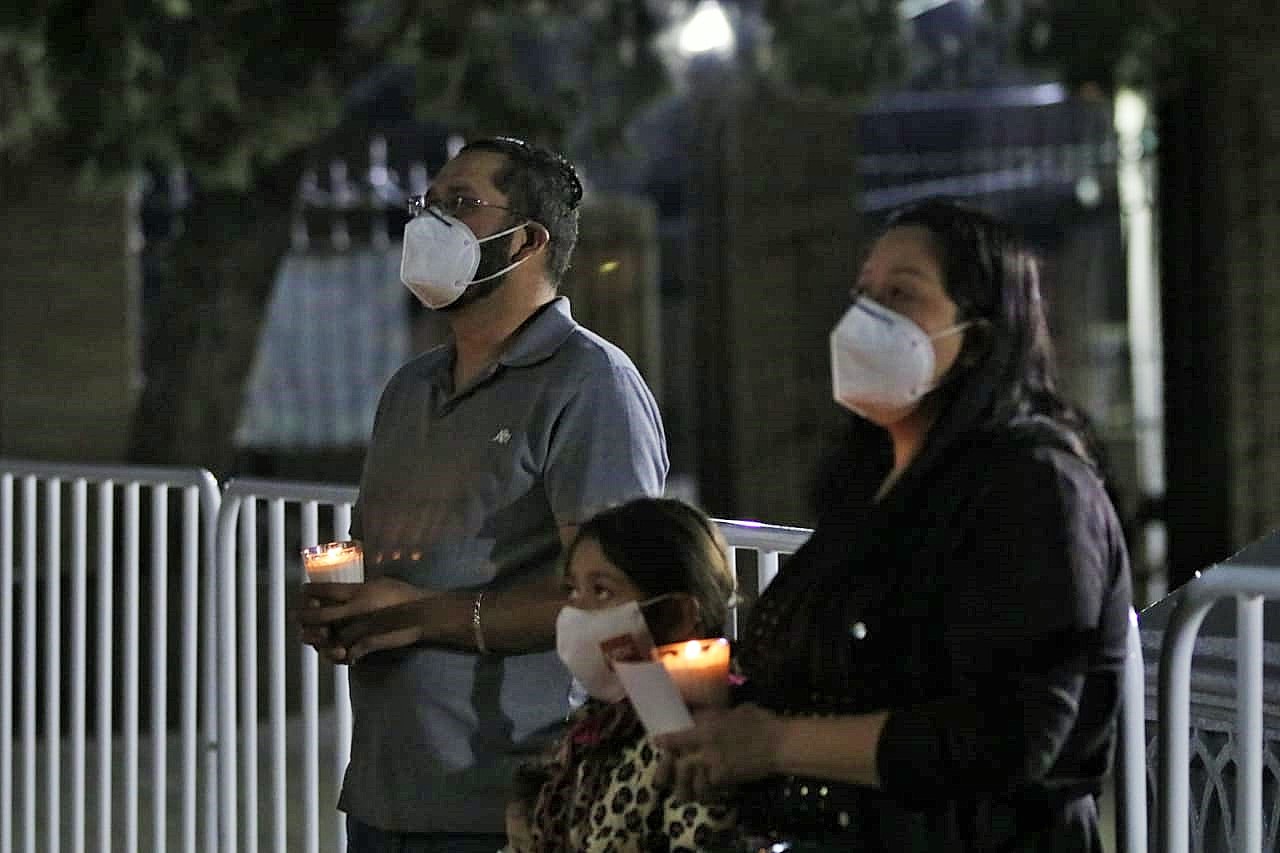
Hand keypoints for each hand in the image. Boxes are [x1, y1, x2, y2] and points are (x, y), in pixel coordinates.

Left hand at [296, 577, 432, 662]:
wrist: (424, 614)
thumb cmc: (405, 596)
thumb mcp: (380, 583)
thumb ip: (361, 588)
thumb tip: (346, 586)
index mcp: (359, 591)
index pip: (325, 589)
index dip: (309, 590)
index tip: (303, 590)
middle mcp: (355, 609)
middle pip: (319, 614)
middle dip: (303, 615)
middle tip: (296, 616)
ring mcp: (360, 628)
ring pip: (329, 637)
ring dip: (316, 639)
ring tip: (307, 636)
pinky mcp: (367, 644)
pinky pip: (347, 654)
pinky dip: (341, 655)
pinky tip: (337, 652)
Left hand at [654, 703, 783, 801]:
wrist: (779, 744)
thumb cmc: (761, 721)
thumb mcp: (736, 711)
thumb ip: (717, 716)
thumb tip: (705, 716)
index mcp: (708, 728)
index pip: (680, 736)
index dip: (666, 740)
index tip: (656, 741)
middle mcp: (707, 748)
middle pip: (682, 763)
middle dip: (670, 770)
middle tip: (662, 776)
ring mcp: (716, 765)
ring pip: (694, 780)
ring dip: (688, 787)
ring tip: (683, 794)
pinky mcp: (727, 779)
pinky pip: (711, 788)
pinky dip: (708, 793)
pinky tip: (708, 795)